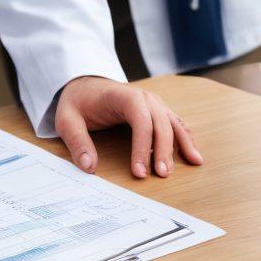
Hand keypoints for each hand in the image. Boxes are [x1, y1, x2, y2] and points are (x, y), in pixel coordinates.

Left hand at [55, 75, 203, 178]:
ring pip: (172, 123)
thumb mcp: (67, 120)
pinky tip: (193, 155)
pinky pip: (175, 124)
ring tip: (190, 165)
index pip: (140, 120)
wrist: (84, 85)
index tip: (139, 171)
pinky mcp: (157, 111)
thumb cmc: (77, 103)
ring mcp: (153, 103)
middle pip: (160, 123)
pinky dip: (185, 138)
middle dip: (164, 150)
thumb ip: (77, 142)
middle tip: (161, 175)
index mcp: (122, 96)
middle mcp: (143, 97)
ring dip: (181, 144)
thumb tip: (89, 167)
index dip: (142, 146)